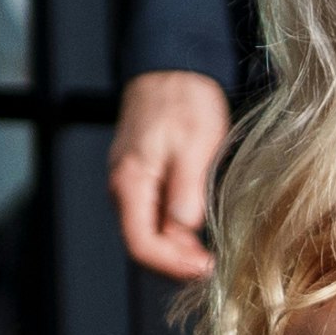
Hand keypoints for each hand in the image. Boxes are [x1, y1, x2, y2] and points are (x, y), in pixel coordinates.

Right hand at [109, 68, 237, 287]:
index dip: (172, 265)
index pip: (140, 245)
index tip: (205, 269)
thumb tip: (184, 229)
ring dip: (177, 248)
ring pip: (149, 231)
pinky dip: (175, 230)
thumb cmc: (184, 99)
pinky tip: (199, 229)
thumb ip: (187, 189)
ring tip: (210, 252)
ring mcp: (132, 183)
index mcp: (131, 182)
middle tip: (212, 266)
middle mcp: (124, 188)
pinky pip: (154, 215)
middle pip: (142, 243)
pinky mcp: (143, 177)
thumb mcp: (196, 143)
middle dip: (175, 262)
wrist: (172, 65)